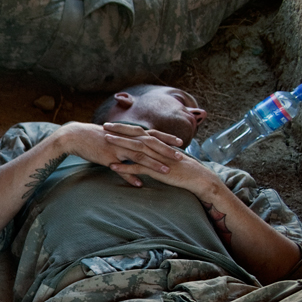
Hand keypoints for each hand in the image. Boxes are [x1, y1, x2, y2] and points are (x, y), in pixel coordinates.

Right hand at [55, 122, 184, 185]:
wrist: (76, 136)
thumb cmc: (94, 136)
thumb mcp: (113, 135)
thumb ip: (126, 140)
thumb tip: (135, 143)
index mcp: (129, 133)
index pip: (152, 135)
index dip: (167, 138)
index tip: (180, 143)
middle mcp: (126, 139)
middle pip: (150, 145)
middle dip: (166, 151)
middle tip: (180, 157)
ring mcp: (118, 149)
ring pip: (139, 157)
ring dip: (153, 164)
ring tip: (166, 171)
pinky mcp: (108, 158)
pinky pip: (122, 169)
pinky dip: (130, 176)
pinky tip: (139, 184)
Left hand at [103, 129, 222, 202]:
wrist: (197, 177)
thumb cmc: (181, 169)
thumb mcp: (166, 158)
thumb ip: (156, 153)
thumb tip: (145, 152)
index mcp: (159, 144)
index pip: (140, 132)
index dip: (126, 128)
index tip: (113, 124)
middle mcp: (157, 147)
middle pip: (136, 136)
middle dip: (120, 130)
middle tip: (105, 126)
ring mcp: (157, 158)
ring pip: (136, 148)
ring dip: (120, 143)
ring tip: (106, 140)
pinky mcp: (157, 170)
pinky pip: (138, 168)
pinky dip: (125, 167)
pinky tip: (112, 166)